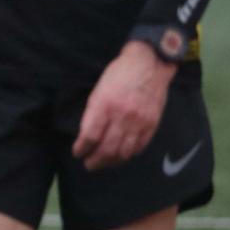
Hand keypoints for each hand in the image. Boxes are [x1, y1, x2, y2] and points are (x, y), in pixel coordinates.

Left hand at [72, 41, 176, 170]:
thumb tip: (87, 135)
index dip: (82, 148)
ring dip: (112, 161)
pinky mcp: (152, 124)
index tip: (77, 153)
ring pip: (124, 151)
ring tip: (104, 163)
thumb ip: (94, 112)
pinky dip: (129, 154)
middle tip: (89, 165)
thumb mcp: (98, 89)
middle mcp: (122, 116)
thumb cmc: (118, 74)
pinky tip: (122, 155)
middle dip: (96, 160)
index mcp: (104, 105)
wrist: (148, 65)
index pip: (90, 135)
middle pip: (107, 148)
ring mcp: (139, 121)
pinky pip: (140, 146)